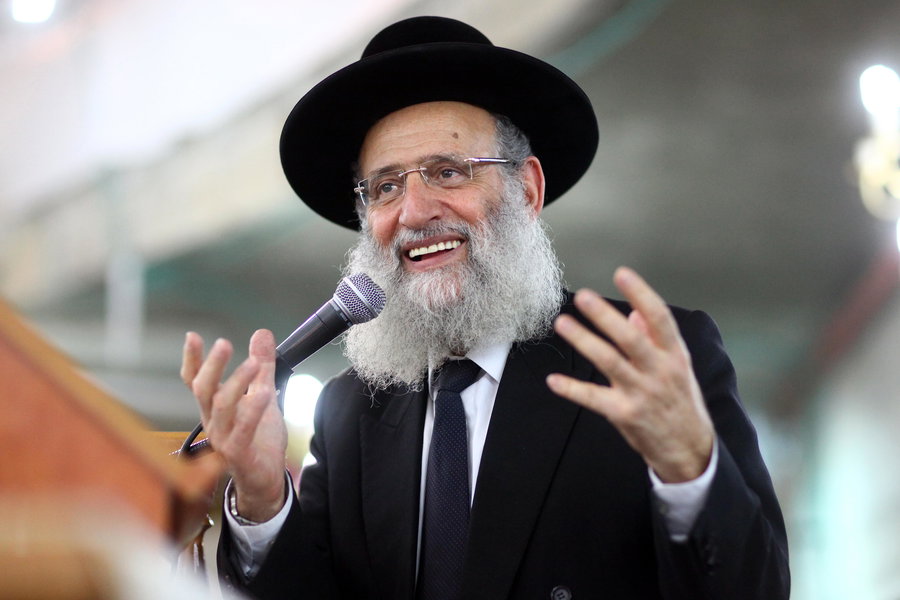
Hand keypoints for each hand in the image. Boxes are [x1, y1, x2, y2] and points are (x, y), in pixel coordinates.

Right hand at [181, 329, 287, 520]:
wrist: (265, 479)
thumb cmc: (259, 438)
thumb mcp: (264, 394)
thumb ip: (262, 366)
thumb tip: (261, 333)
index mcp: (214, 407)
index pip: (195, 381)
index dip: (192, 359)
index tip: (192, 336)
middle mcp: (212, 421)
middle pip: (203, 390)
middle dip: (212, 366)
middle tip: (224, 343)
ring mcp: (223, 439)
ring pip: (222, 408)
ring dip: (236, 383)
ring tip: (253, 363)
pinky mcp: (238, 454)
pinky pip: (242, 431)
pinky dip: (252, 411)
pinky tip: (265, 394)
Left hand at [546, 267, 713, 482]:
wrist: (690, 450)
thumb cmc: (680, 403)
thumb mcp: (678, 367)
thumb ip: (657, 339)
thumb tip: (634, 313)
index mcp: (674, 355)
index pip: (660, 319)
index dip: (642, 294)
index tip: (622, 274)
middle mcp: (659, 371)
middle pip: (630, 338)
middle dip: (605, 316)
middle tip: (584, 296)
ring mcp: (641, 393)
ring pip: (609, 362)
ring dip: (583, 341)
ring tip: (562, 323)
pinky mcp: (624, 414)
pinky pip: (594, 398)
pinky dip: (572, 389)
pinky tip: (553, 381)